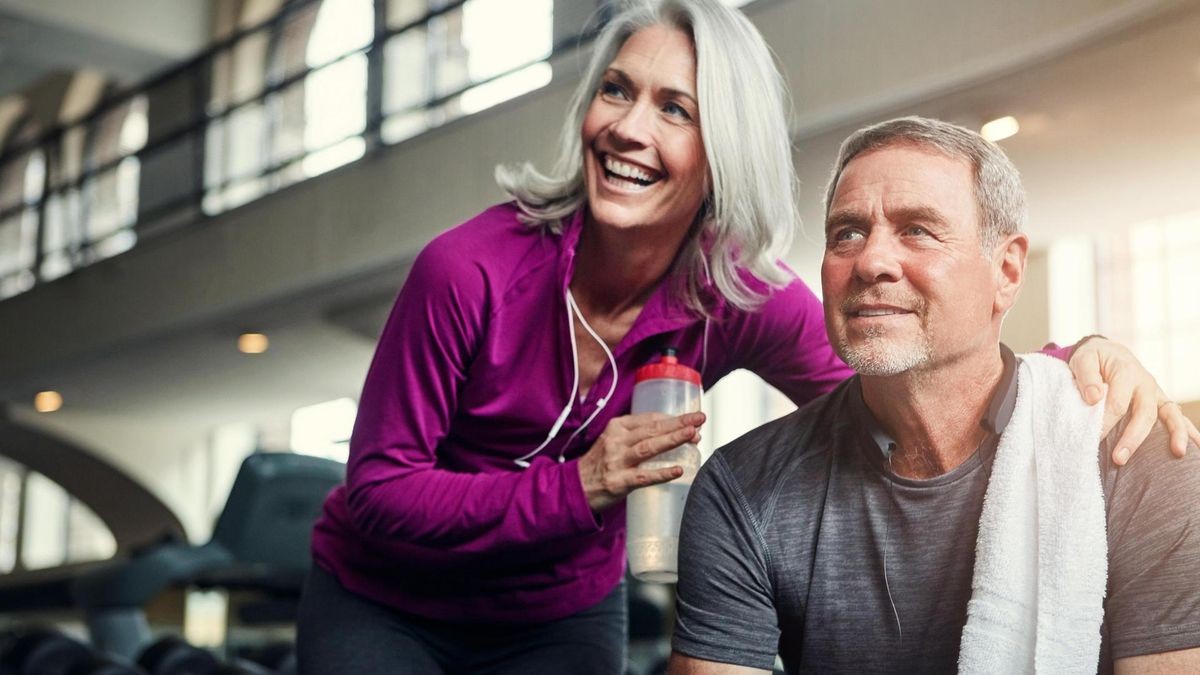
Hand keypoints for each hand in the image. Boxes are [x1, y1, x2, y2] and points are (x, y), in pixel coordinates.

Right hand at [577, 411, 704, 512]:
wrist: (576, 487)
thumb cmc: (601, 463)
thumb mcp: (614, 440)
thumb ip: (638, 435)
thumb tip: (675, 434)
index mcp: (617, 426)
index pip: (650, 418)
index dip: (673, 419)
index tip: (693, 420)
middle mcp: (617, 441)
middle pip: (652, 429)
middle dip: (679, 423)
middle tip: (700, 419)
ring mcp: (617, 461)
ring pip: (649, 448)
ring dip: (672, 440)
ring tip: (692, 436)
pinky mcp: (618, 482)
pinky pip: (644, 477)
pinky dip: (662, 473)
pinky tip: (678, 471)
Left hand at [1069, 337, 1199, 464]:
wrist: (1109, 353)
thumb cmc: (1094, 359)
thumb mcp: (1083, 359)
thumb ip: (1087, 376)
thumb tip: (1094, 397)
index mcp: (1126, 372)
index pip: (1117, 403)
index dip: (1105, 423)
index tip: (1093, 439)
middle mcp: (1146, 384)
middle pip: (1145, 414)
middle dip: (1133, 438)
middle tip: (1119, 459)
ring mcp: (1157, 394)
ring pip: (1171, 415)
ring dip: (1176, 435)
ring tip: (1178, 453)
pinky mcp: (1161, 403)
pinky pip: (1178, 418)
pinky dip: (1188, 432)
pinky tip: (1195, 448)